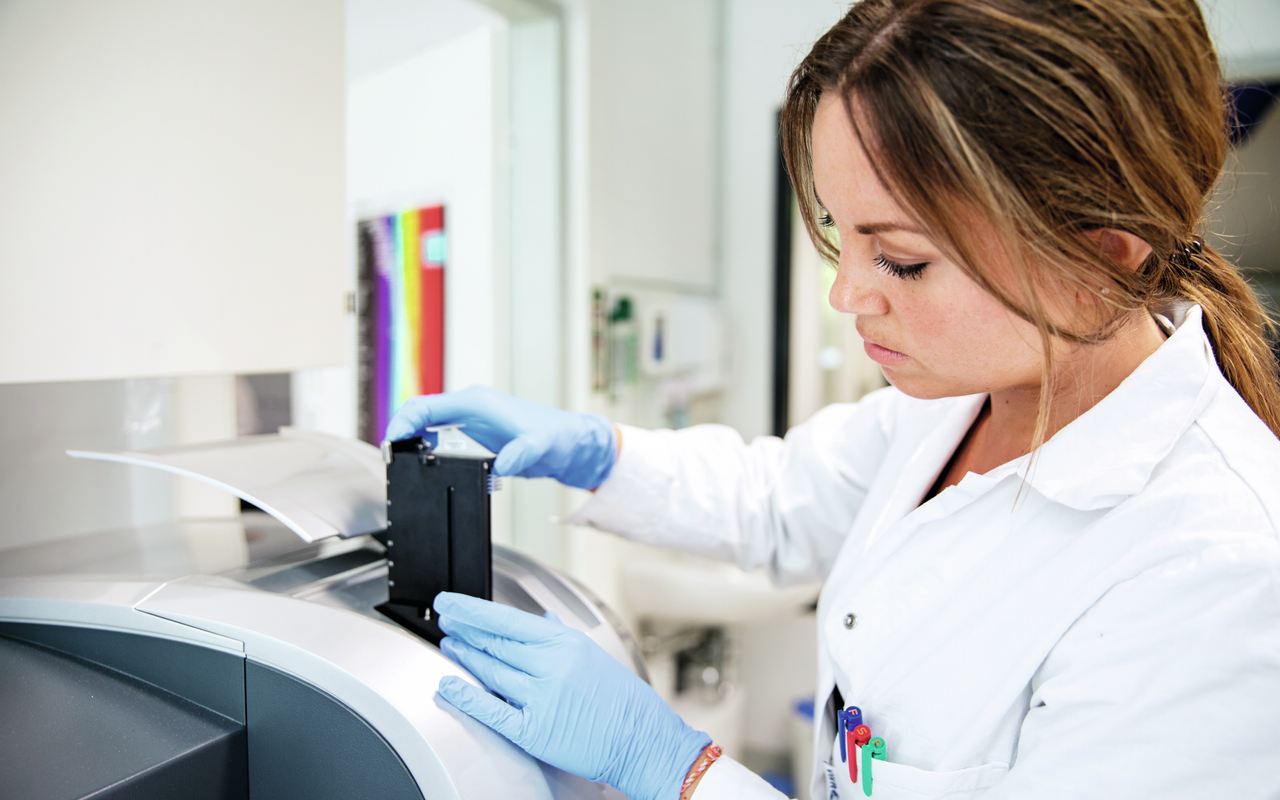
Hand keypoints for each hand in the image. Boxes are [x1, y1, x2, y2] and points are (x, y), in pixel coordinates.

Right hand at [384, 386, 615, 489]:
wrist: (569, 444)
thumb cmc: (556, 438)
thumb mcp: (540, 448)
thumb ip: (521, 454)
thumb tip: (502, 467)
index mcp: (476, 403)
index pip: (425, 406)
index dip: (402, 423)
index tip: (390, 443)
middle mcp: (469, 407)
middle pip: (420, 414)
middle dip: (400, 433)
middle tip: (390, 458)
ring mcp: (470, 420)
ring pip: (427, 425)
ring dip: (411, 440)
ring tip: (401, 463)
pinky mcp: (474, 434)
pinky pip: (440, 437)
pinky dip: (427, 448)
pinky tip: (425, 463)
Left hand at [434, 592, 709, 799]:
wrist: (643, 740)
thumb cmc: (623, 701)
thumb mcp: (593, 655)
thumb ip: (561, 635)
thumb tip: (539, 618)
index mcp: (566, 643)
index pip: (507, 620)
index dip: (472, 610)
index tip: (450, 602)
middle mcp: (551, 666)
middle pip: (495, 643)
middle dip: (464, 630)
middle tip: (445, 621)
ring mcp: (541, 698)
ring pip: (491, 671)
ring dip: (465, 657)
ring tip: (449, 645)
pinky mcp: (535, 730)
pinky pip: (492, 710)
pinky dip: (467, 696)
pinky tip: (450, 685)